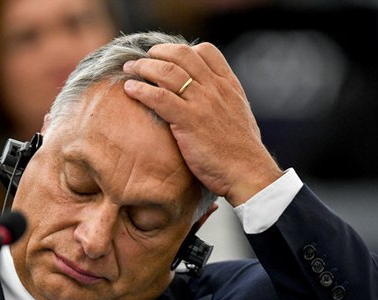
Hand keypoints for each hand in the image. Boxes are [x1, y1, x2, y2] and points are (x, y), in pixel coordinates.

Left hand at [122, 42, 282, 206]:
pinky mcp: (189, 121)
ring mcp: (202, 103)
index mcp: (229, 85)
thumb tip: (212, 102)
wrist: (248, 172)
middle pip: (182, 55)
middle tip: (142, 59)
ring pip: (167, 72)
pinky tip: (129, 89)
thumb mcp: (239, 116)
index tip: (167, 57)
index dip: (183, 49)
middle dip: (157, 52)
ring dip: (144, 66)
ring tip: (130, 68)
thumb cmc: (242, 152)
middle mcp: (215, 89)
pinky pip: (159, 97)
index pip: (206, 51)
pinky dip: (141, 90)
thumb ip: (225, 103)